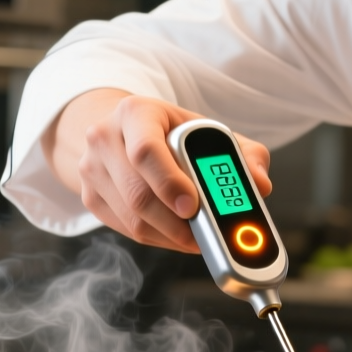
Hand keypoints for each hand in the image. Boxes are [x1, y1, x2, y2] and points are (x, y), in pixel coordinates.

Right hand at [44, 90, 272, 251]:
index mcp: (135, 112)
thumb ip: (241, 154)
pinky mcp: (90, 197)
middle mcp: (105, 137)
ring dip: (171, 236)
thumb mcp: (205, 130)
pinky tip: (179, 236)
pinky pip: (126, 230)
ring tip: (199, 237)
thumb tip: (261, 185)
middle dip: (176, 222)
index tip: (194, 205)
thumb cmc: (171, 132)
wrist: (124, 131)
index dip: (170, 182)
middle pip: (137, 193)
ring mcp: (92, 169)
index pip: (145, 151)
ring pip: (132, 218)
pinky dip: (158, 240)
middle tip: (206, 234)